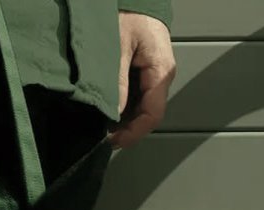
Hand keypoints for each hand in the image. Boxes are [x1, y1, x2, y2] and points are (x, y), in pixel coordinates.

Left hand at [108, 11, 176, 148]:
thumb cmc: (129, 13)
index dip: (133, 133)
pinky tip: (107, 110)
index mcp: (161, 71)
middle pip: (146, 115)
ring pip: (140, 109)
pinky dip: (122, 108)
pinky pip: (136, 98)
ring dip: (122, 120)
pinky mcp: (145, 74)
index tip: (112, 142)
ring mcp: (154, 76)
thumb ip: (117, 81)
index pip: (152, 114)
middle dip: (125, 129)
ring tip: (101, 124)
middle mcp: (161, 76)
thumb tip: (113, 114)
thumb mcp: (119, 47)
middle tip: (102, 136)